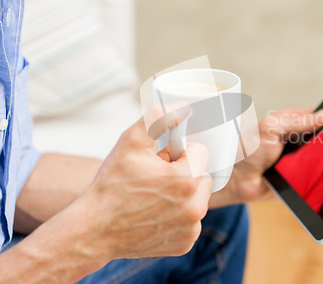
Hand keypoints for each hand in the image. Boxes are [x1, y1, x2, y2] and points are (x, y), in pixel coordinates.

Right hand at [71, 102, 212, 260]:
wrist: (93, 230)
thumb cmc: (111, 185)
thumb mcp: (130, 142)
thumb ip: (158, 118)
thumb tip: (183, 105)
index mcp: (187, 179)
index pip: (200, 151)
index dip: (179, 152)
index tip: (160, 160)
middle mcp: (196, 207)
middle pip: (203, 175)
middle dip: (185, 172)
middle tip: (157, 178)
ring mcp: (192, 228)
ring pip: (198, 198)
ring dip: (184, 194)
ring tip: (155, 196)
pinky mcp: (185, 244)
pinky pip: (191, 220)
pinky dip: (179, 216)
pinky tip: (156, 215)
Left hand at [210, 108, 322, 207]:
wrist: (239, 181)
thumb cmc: (248, 150)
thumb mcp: (271, 128)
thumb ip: (296, 121)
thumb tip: (322, 116)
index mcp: (290, 123)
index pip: (317, 117)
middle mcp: (298, 140)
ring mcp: (301, 158)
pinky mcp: (301, 176)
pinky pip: (317, 175)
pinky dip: (322, 175)